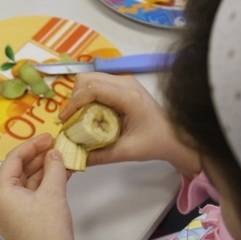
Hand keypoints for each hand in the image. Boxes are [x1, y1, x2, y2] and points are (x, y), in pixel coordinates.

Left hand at [0, 134, 85, 239]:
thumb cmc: (49, 228)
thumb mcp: (53, 192)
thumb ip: (53, 167)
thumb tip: (55, 153)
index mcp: (0, 192)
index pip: (13, 159)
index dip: (32, 145)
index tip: (50, 137)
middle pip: (17, 171)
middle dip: (38, 157)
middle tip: (57, 146)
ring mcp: (8, 213)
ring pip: (24, 184)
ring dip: (42, 171)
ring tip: (62, 159)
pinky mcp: (18, 221)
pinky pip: (28, 196)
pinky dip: (42, 186)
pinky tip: (60, 175)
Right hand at [60, 73, 200, 175]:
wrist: (175, 136)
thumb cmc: (154, 142)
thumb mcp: (126, 152)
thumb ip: (99, 156)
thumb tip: (75, 158)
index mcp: (128, 97)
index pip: (92, 89)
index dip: (73, 103)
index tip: (65, 121)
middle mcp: (126, 83)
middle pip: (87, 79)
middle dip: (74, 98)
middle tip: (72, 120)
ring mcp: (125, 81)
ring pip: (90, 79)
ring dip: (80, 96)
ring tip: (79, 117)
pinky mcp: (123, 84)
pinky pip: (97, 83)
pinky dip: (87, 96)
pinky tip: (90, 114)